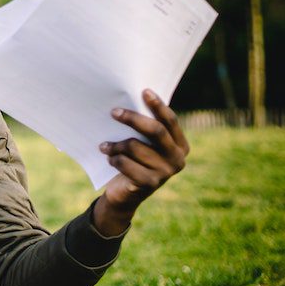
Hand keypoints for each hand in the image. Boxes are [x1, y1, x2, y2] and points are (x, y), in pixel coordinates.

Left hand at [94, 89, 189, 235]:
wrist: (125, 194)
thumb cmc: (133, 161)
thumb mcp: (143, 144)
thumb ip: (145, 129)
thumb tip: (130, 99)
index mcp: (180, 145)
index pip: (170, 121)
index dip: (158, 105)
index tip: (144, 91)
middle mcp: (178, 159)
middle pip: (156, 131)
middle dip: (133, 119)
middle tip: (113, 112)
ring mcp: (165, 173)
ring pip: (135, 147)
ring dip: (115, 144)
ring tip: (104, 145)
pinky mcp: (150, 184)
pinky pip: (126, 163)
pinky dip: (114, 159)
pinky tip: (109, 158)